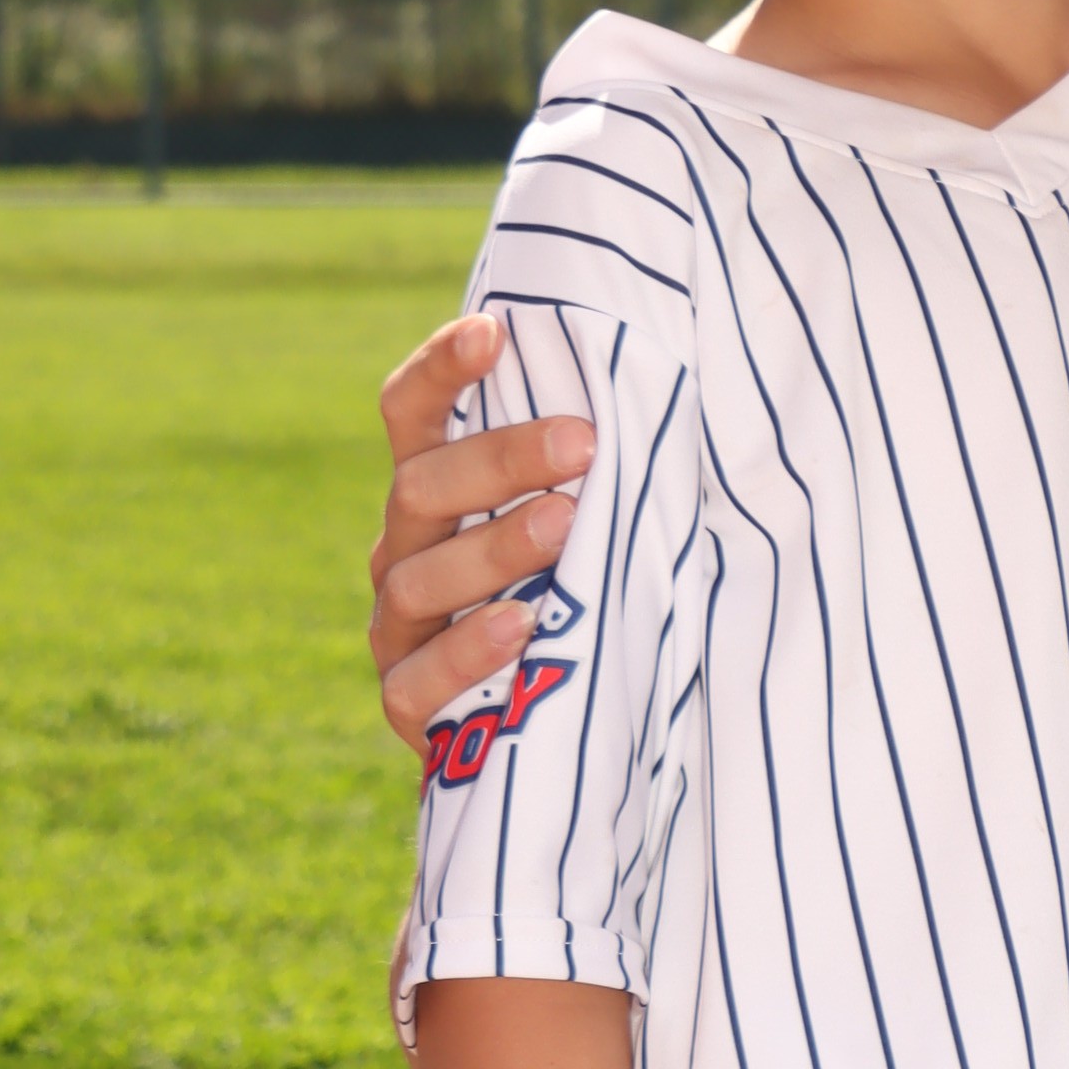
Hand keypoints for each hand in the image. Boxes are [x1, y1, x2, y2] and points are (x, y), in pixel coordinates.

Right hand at [370, 317, 595, 747]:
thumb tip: (670, 399)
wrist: (566, 738)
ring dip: (494, 546)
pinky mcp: (408, 705)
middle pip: (420, 487)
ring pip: (419, 577)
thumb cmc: (588, 606)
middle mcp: (405, 553)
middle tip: (583, 442)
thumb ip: (600, 479)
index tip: (492, 331)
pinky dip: (468, 650)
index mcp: (438, 497)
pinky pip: (419, 679)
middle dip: (499, 460)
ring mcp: (399, 630)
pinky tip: (522, 626)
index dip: (440, 370)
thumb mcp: (597, 533)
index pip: (412, 416)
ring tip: (565, 525)